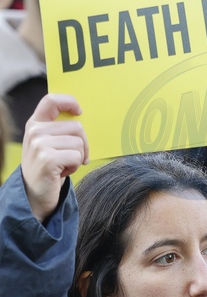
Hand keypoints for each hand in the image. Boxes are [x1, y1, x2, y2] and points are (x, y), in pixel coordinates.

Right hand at [21, 94, 88, 221]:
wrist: (33, 196)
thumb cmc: (47, 168)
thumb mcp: (48, 144)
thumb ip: (58, 129)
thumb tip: (82, 117)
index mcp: (35, 124)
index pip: (51, 100)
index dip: (69, 101)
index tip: (79, 111)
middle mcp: (35, 131)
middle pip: (77, 127)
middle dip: (82, 144)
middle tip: (71, 158)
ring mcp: (39, 144)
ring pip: (79, 143)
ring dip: (78, 157)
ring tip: (63, 165)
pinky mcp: (47, 159)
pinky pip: (77, 156)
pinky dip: (75, 166)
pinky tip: (62, 172)